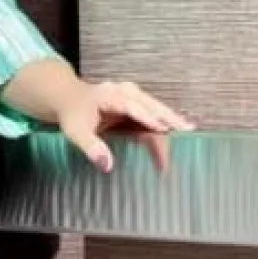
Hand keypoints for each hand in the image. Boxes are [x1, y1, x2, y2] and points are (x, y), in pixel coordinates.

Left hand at [57, 79, 195, 172]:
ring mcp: (133, 97)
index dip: (147, 118)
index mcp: (111, 95)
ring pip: (156, 110)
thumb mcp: (75, 132)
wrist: (69, 99)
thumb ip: (91, 147)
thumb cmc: (72, 115)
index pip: (132, 107)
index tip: (162, 129)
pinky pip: (152, 116)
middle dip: (168, 119)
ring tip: (188, 133)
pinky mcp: (136, 106)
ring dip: (170, 122)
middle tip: (186, 132)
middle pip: (151, 106)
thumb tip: (107, 166)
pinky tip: (178, 131)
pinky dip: (164, 124)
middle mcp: (126, 92)